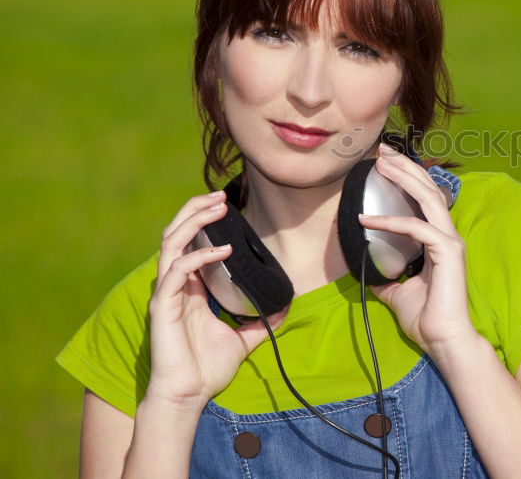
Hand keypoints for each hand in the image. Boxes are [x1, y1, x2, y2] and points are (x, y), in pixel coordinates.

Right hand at [145, 190, 285, 408]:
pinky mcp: (164, 306)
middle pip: (176, 233)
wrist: (187, 396)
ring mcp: (167, 293)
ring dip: (193, 221)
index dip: (202, 219)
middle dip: (195, 209)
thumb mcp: (243, 339)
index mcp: (191, 288)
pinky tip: (223, 251)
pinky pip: (177, 272)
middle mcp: (176, 285)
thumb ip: (261, 322)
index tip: (226, 203)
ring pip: (171, 243)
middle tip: (220, 195)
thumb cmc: (207, 369)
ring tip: (217, 207)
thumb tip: (287, 308)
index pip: (190, 242)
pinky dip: (199, 256)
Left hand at [358, 144, 480, 357]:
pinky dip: (391, 220)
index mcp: (439, 240)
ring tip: (382, 164)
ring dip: (404, 177)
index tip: (385, 164)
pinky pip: (417, 228)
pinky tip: (366, 218)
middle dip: (405, 166)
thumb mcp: (397, 290)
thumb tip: (364, 267)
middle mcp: (447, 235)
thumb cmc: (427, 317)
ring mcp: (450, 241)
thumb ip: (386, 273)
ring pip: (428, 198)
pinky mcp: (448, 252)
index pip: (425, 199)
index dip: (407, 178)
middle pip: (428, 189)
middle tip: (382, 151)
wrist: (443, 339)